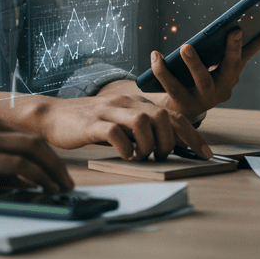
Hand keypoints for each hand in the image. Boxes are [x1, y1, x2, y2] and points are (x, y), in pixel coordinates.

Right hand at [0, 114, 73, 192]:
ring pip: (34, 152)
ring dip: (52, 172)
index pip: (28, 138)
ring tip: (62, 190)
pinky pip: (18, 166)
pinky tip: (44, 190)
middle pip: (37, 142)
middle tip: (67, 183)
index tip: (57, 173)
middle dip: (56, 164)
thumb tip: (21, 182)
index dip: (47, 156)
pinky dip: (37, 177)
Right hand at [35, 92, 212, 160]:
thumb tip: (170, 147)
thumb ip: (142, 129)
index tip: (205, 154)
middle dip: (170, 142)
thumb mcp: (121, 122)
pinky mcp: (93, 123)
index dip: (193, 135)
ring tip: (142, 156)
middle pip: (163, 116)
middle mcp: (127, 102)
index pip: (174, 115)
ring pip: (143, 121)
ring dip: (149, 145)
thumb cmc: (90, 123)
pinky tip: (124, 156)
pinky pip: (116, 133)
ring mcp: (110, 110)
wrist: (54, 115)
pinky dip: (126, 148)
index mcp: (137, 102)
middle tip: (162, 157)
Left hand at [147, 28, 259, 122]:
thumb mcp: (222, 69)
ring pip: (201, 81)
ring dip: (194, 63)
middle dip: (227, 52)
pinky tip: (156, 54)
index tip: (238, 29)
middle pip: (227, 71)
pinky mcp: (182, 104)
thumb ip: (240, 52)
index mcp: (230, 79)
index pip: (239, 60)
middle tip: (232, 30)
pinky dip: (162, 69)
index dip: (242, 46)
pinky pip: (172, 86)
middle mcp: (220, 92)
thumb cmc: (203, 82)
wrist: (182, 112)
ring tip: (185, 46)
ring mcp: (202, 100)